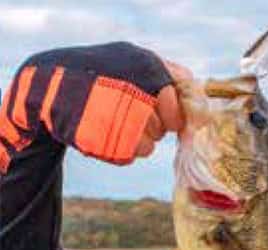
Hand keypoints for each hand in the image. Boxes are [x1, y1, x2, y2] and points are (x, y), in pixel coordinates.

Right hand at [0, 43, 191, 171]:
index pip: (180, 103)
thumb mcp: (135, 62)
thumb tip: (203, 110)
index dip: (173, 112)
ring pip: (149, 145)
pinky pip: (130, 155)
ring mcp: (123, 119)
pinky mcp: (109, 142)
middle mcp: (139, 93)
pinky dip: (121, 149)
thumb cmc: (101, 75)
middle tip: (129, 112)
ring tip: (113, 121)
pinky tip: (104, 131)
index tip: (164, 114)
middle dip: (152, 124)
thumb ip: (170, 79)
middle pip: (165, 127)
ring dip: (137, 139)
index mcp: (148, 68)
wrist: (50, 88)